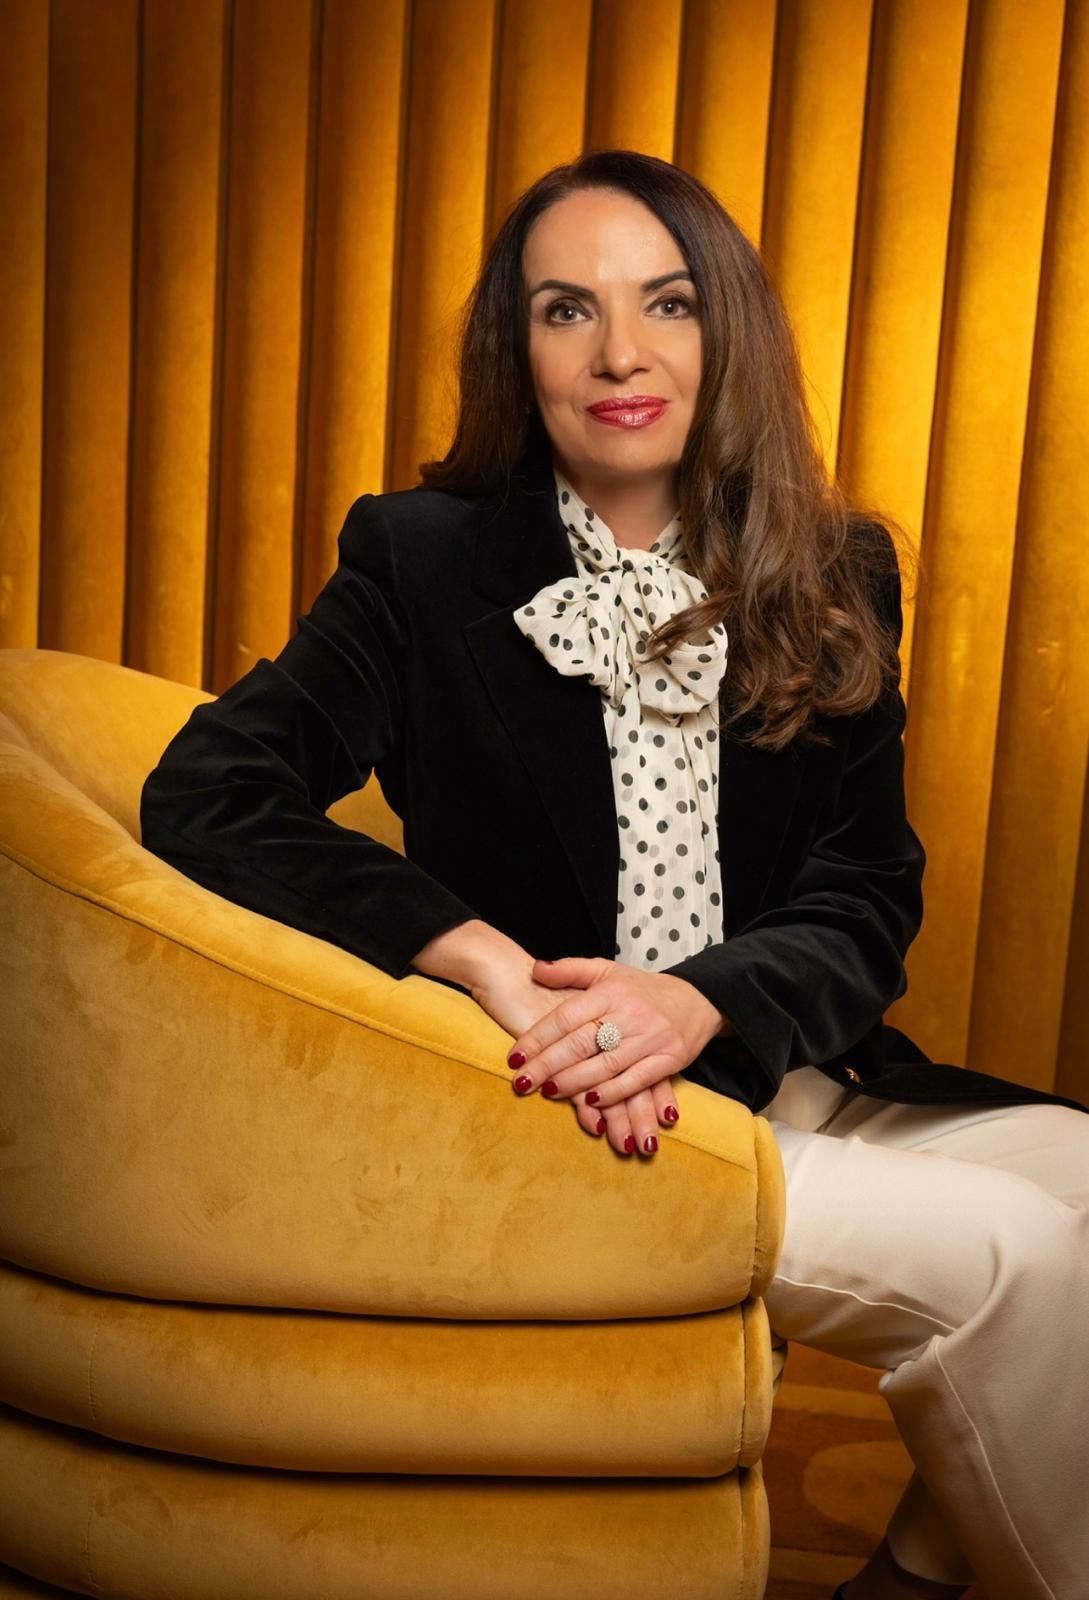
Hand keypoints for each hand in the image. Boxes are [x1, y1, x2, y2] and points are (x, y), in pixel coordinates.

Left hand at [504, 955, 729, 1158]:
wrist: (698, 999)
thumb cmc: (643, 989)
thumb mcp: (607, 971)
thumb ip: (570, 970)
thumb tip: (534, 970)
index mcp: (610, 991)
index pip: (566, 1016)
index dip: (538, 1037)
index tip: (515, 1057)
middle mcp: (629, 1014)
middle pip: (581, 1043)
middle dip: (548, 1065)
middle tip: (522, 1081)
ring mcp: (651, 1038)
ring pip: (606, 1064)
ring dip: (575, 1082)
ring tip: (549, 1092)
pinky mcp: (669, 1059)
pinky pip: (637, 1080)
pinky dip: (613, 1093)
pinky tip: (591, 1102)